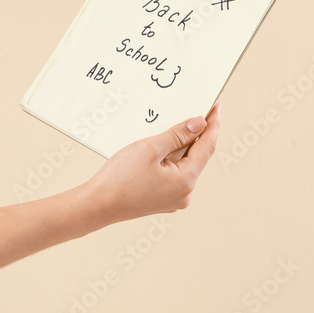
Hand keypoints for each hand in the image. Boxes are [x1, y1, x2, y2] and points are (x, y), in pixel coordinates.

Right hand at [84, 103, 220, 224]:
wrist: (96, 206)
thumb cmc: (120, 178)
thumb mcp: (151, 148)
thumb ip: (178, 135)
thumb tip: (200, 124)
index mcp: (186, 180)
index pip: (207, 146)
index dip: (213, 125)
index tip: (217, 106)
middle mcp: (185, 193)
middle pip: (198, 156)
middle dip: (198, 134)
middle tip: (199, 111)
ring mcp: (174, 199)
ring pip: (185, 165)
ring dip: (183, 146)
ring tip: (178, 125)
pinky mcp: (163, 200)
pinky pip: (175, 174)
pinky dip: (173, 158)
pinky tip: (165, 146)